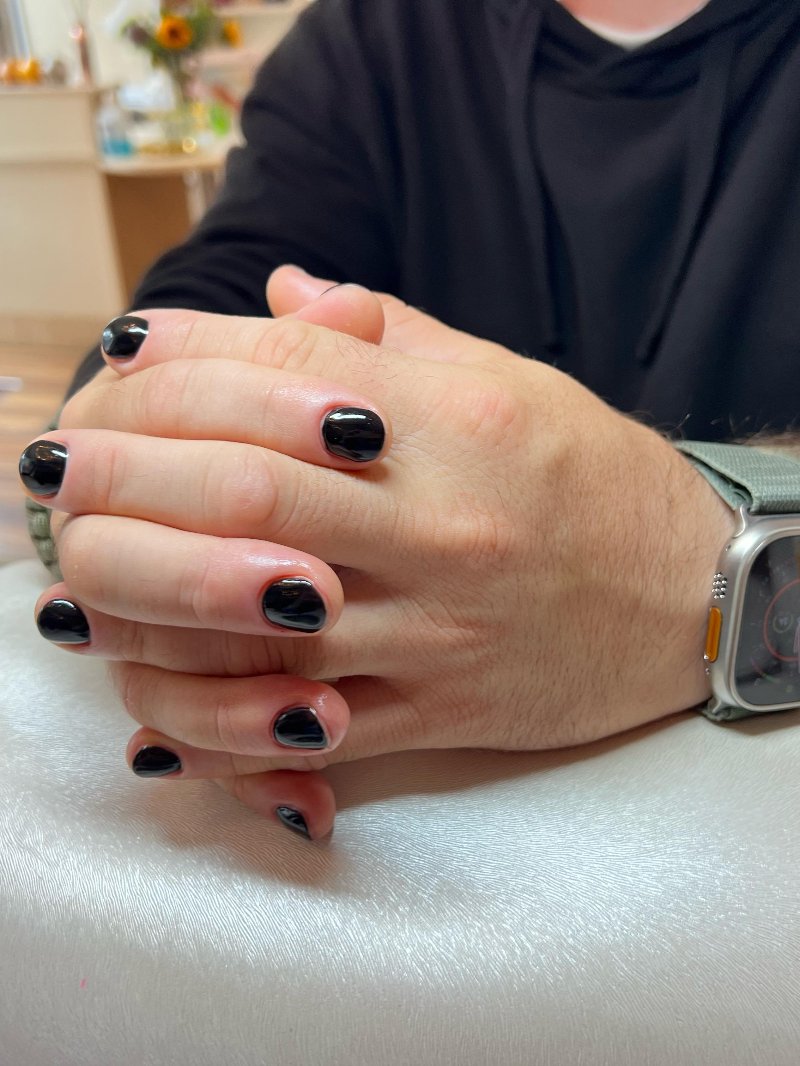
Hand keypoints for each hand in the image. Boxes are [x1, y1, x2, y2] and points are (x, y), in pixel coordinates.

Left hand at [21, 270, 733, 837]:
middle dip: (126, 468)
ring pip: (258, 617)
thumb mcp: (510, 380)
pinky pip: (311, 731)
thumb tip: (283, 296)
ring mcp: (437, 623)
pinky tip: (150, 714)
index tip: (123, 354)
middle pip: (245, 486)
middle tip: (52, 464)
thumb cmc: (594, 478)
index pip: (287, 373)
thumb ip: (388, 338)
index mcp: (456, 420)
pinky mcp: (441, 708)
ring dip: (145, 597)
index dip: (185, 355)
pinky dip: (221, 728)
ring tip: (73, 581)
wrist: (689, 594)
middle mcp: (441, 518)